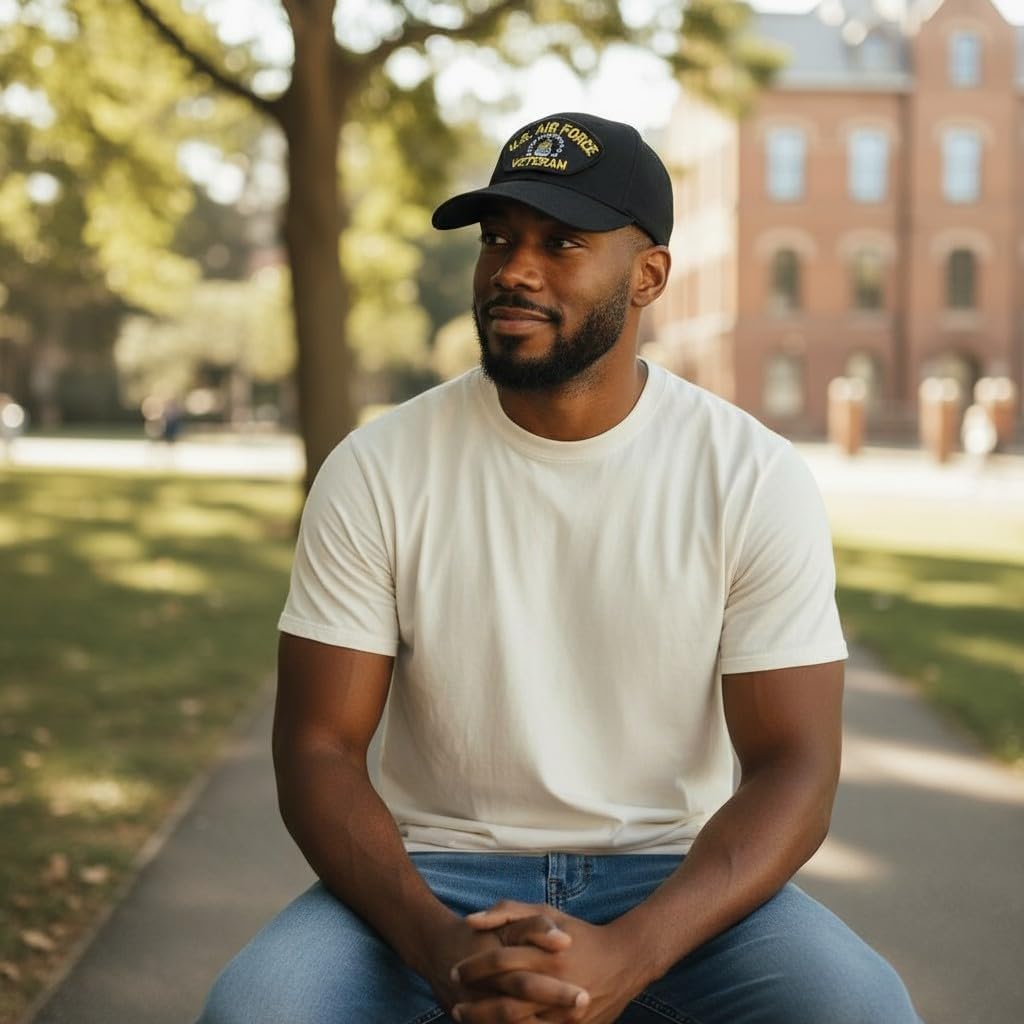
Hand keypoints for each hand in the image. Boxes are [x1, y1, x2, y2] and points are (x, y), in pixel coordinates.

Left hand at [451, 901, 646, 1023]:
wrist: (625, 959)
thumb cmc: (579, 933)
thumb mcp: (546, 912)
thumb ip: (508, 912)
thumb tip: (471, 919)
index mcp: (546, 953)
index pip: (499, 962)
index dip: (473, 968)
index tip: (456, 971)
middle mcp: (554, 984)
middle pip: (504, 1002)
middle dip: (475, 1007)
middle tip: (457, 1007)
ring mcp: (565, 1013)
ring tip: (470, 1022)